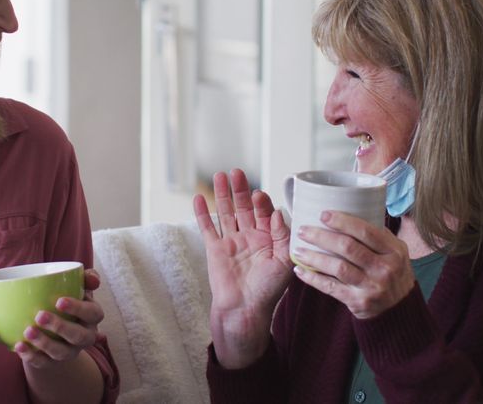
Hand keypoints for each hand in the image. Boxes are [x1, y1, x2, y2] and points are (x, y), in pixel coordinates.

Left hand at [15, 268, 103, 367]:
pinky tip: (19, 346)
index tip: (59, 301)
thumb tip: (93, 279)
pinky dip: (31, 356)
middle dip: (60, 327)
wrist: (56, 329)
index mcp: (91, 317)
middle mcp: (84, 336)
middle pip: (79, 336)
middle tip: (40, 315)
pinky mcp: (53, 363)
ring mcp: (69, 351)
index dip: (78, 309)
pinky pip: (44, 363)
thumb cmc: (67, 302)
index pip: (93, 314)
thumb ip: (86, 278)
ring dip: (45, 343)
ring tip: (28, 331)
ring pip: (61, 352)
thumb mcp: (78, 287)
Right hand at [193, 168, 291, 367]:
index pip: (265, 212)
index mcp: (269, 238)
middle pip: (244, 207)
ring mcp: (231, 241)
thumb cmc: (268, 291)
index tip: (259, 195)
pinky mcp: (215, 249)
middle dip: (241, 190)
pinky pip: (207, 228)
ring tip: (220, 175)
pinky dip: (202, 213)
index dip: (262, 203)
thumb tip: (278, 212)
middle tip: (238, 172)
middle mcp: (250, 236)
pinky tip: (198, 197)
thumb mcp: (284, 262)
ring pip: (226, 212)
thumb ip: (282, 236)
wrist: (245, 310)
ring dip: (223, 194)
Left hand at [292, 210, 413, 318]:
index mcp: (393, 251)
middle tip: (303, 230)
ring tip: (298, 250)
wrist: (400, 308)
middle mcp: (384, 268)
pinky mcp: (359, 301)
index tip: (323, 214)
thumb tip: (353, 210)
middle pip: (348, 247)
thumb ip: (379, 234)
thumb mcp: (396, 252)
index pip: (366, 231)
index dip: (342, 221)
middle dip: (321, 237)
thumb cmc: (392, 273)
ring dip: (314, 257)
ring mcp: (372, 286)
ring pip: (338, 267)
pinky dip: (313, 278)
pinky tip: (300, 270)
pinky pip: (331, 287)